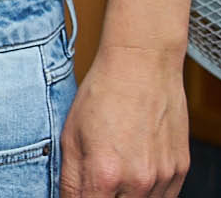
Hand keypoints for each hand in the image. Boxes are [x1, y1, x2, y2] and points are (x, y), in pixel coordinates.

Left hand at [59, 42, 189, 197]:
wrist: (141, 67)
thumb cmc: (102, 95)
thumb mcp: (70, 136)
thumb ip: (70, 178)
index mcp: (105, 174)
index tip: (78, 194)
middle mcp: (139, 182)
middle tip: (96, 184)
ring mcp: (164, 177)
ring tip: (116, 173)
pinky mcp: (181, 170)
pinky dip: (149, 194)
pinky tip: (136, 175)